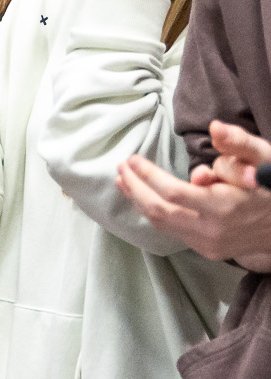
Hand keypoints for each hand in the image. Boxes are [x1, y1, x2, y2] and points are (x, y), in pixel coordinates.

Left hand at [117, 121, 270, 268]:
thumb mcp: (263, 158)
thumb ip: (239, 144)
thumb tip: (215, 128)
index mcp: (226, 206)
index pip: (174, 193)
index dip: (148, 176)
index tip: (132, 159)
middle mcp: (214, 230)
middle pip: (159, 210)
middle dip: (135, 187)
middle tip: (121, 167)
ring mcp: (209, 244)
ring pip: (161, 224)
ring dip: (138, 200)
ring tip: (123, 180)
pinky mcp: (207, 250)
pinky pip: (172, 231)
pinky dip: (154, 213)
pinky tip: (143, 198)